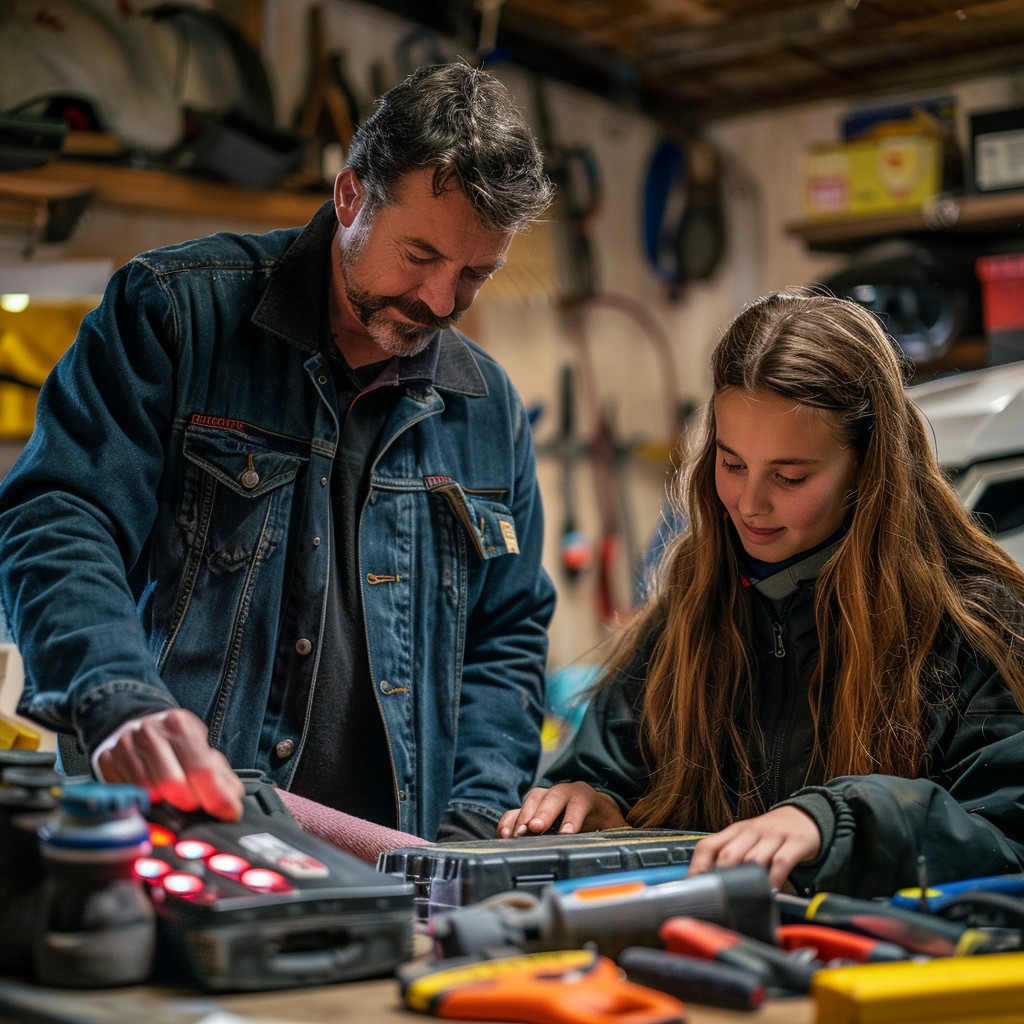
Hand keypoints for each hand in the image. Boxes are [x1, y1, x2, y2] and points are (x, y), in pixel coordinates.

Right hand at [93, 708, 244, 820]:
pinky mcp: (107, 761)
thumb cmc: (173, 740)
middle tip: (196, 804)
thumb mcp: (201, 746)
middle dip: (191, 803)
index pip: (202, 769)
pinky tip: (152, 795)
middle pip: (175, 785)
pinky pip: (129, 795)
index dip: (218, 797)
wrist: (135, 723)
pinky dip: (145, 802)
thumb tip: (233, 800)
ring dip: (166, 804)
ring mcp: (125, 746)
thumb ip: (220, 773)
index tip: (229, 814)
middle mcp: (150, 732)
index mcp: (180, 724)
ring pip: (150, 793)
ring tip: (173, 797)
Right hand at [496, 782, 627, 837]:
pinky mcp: (529, 809)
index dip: (573, 816)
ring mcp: (544, 798)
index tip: (567, 833)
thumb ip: (623, 833)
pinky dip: (509, 821)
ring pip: (532, 799)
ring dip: (524, 816)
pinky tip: (505, 836)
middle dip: (543, 812)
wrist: (589, 809)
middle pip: (552, 797)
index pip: (580, 801)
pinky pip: (515, 810)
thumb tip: (638, 841)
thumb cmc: (601, 819)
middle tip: (535, 829)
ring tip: (518, 835)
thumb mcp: (615, 825)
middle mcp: (563, 792)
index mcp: (586, 795)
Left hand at [686, 806, 821, 889]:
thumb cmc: (770, 835)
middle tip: (717, 900)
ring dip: (747, 881)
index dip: (697, 867)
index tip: (692, 888)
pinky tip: (770, 892)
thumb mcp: (746, 840)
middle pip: (728, 854)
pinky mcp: (795, 842)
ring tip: (743, 900)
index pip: (708, 846)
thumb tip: (708, 885)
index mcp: (734, 832)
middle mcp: (750, 832)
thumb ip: (729, 858)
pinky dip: (774, 879)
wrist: (804, 817)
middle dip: (720, 878)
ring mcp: (773, 836)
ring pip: (753, 859)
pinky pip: (781, 862)